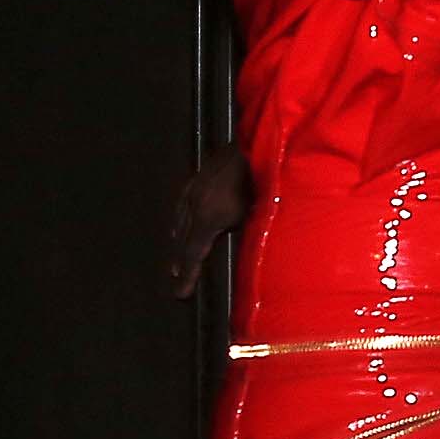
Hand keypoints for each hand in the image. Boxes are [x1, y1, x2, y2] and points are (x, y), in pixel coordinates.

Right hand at [168, 147, 251, 298]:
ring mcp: (194, 189)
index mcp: (208, 217)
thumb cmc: (262, 183)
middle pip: (183, 240)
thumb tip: (229, 245)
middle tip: (176, 278)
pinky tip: (180, 222)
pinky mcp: (198, 177)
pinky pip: (182, 203)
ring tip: (176, 257)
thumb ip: (238, 233)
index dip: (187, 275)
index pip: (193, 254)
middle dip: (180, 262)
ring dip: (179, 241)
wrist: (257, 145)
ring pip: (180, 221)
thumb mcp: (253, 216)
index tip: (179, 293)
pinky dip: (180, 218)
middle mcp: (195, 205)